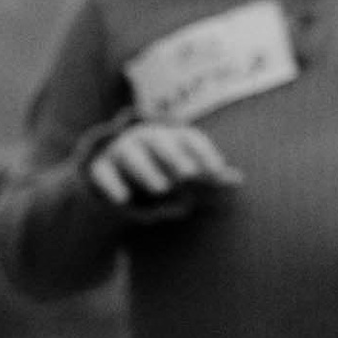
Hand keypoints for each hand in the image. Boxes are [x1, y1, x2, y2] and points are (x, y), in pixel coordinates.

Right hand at [84, 121, 240, 212]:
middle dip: (174, 156)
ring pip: (132, 156)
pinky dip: (112, 184)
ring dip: (146, 170)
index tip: (217, 171)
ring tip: (161, 188)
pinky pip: (103, 174)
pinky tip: (123, 199)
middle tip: (189, 174)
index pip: (190, 139)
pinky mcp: (98, 169)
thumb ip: (207, 178)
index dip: (204, 153)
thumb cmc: (158, 174)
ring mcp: (120, 152)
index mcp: (170, 138)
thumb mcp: (183, 176)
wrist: (112, 181)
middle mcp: (145, 139)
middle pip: (160, 143)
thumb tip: (239, 179)